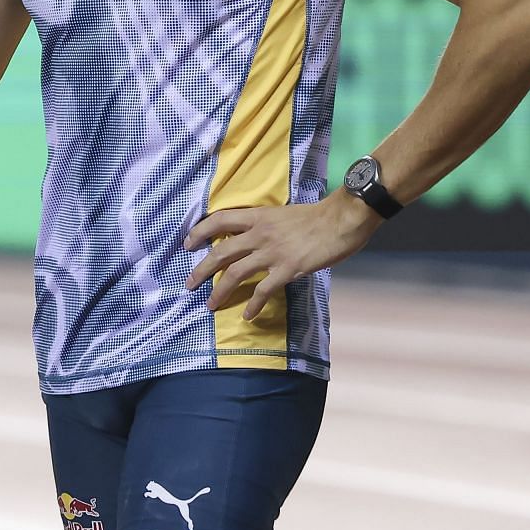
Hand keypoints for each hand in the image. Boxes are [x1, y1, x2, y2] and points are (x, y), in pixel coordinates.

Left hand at [182, 193, 382, 322]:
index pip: (220, 220)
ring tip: (211, 305)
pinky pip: (263, 290)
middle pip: (220, 252)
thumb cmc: (319, 215)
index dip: (200, 231)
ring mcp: (272, 252)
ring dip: (219, 291)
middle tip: (189, 284)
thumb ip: (268, 226)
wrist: (342, 219)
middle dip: (201, 270)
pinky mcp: (287, 269)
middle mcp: (259, 234)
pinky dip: (253, 305)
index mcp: (259, 216)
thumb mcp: (284, 214)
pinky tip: (248, 315)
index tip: (187, 243)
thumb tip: (256, 239)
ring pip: (235, 273)